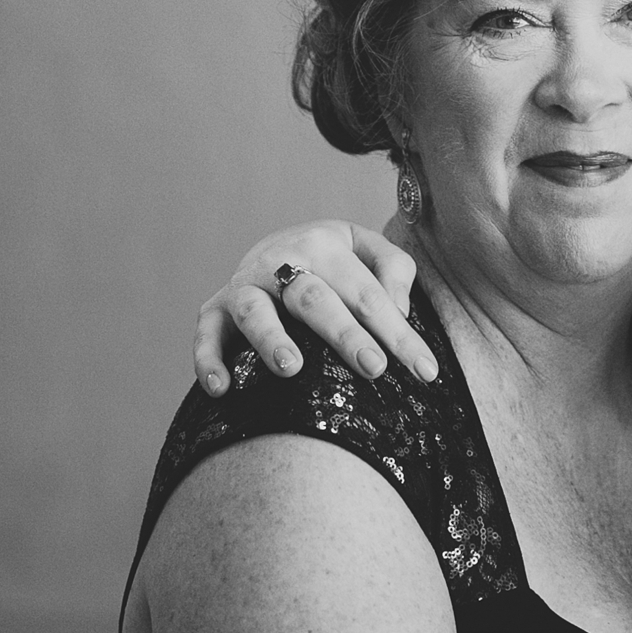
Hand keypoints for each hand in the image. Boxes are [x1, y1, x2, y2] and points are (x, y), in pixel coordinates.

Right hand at [194, 221, 432, 395]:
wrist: (275, 247)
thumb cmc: (335, 262)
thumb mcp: (368, 251)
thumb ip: (394, 271)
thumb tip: (400, 309)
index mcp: (325, 244)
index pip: (369, 294)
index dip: (399, 332)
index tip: (425, 370)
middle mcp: (280, 259)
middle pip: (315, 299)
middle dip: (345, 334)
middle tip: (374, 367)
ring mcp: (244, 285)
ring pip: (255, 311)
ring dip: (271, 338)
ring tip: (293, 368)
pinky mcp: (214, 309)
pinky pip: (206, 333)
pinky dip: (208, 359)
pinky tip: (221, 388)